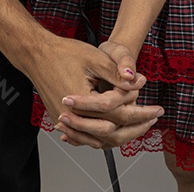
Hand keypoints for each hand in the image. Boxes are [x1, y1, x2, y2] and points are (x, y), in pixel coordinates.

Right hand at [31, 35, 162, 148]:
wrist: (37, 54)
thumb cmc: (63, 53)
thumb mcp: (95, 58)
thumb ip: (116, 74)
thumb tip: (137, 83)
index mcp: (83, 101)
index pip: (119, 114)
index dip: (140, 112)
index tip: (156, 108)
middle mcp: (73, 117)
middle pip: (111, 134)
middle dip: (136, 128)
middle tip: (153, 120)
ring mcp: (66, 121)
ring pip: (99, 140)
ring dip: (121, 134)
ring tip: (139, 127)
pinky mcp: (62, 120)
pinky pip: (86, 137)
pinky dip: (102, 136)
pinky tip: (114, 130)